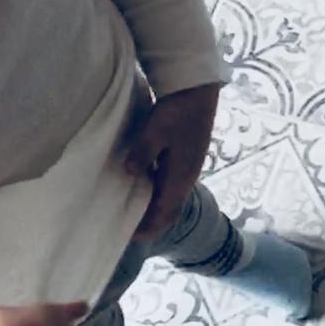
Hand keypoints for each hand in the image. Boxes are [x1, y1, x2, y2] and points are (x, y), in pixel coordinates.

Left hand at [124, 82, 219, 239]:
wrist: (198, 89)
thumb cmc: (178, 110)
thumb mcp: (156, 131)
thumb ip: (143, 153)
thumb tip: (129, 173)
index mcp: (181, 176)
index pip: (165, 212)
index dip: (149, 227)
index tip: (130, 236)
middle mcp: (186, 176)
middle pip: (168, 209)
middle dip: (150, 221)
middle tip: (126, 225)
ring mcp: (187, 167)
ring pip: (168, 195)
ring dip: (152, 204)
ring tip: (130, 207)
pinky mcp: (185, 157)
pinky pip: (169, 182)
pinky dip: (155, 190)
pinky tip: (140, 183)